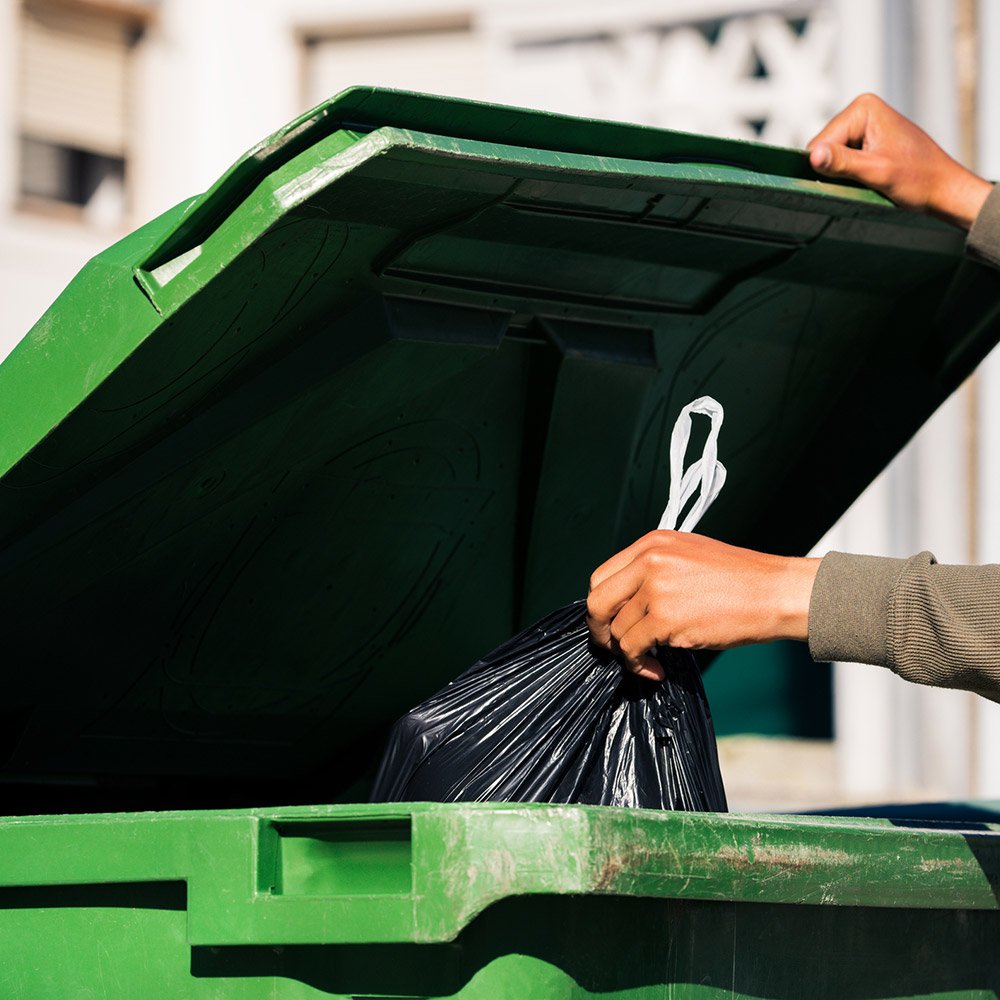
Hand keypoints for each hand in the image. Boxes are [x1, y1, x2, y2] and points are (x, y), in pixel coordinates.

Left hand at [586, 531, 819, 680]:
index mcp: (652, 544)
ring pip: (617, 631)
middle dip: (600, 631)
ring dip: (628, 654)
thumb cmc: (740, 580)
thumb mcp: (689, 557)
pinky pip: (632, 649)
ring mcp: (655, 589)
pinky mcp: (665, 618)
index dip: (603, 605)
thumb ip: (654, 571)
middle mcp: (649, 561)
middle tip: (614, 649)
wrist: (775, 592)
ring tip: (650, 661)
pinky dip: (639, 665)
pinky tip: (657, 670)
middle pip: (597, 602)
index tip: (613, 623)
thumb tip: (628, 603)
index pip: (602, 576)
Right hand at [807, 93, 991, 230]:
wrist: (943, 187)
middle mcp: (861, 110)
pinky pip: (842, 159)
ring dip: (843, 173)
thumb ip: (842, 163)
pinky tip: (868, 177)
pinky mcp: (866, 138)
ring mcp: (864, 124)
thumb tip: (812, 156)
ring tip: (868, 179)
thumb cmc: (918, 178)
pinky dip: (850, 174)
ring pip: (831, 156)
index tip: (854, 178)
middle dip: (837, 169)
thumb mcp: (876, 172)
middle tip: (864, 180)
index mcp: (863, 108)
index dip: (828, 167)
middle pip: (824, 148)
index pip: (820, 143)